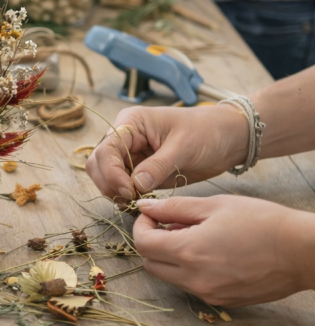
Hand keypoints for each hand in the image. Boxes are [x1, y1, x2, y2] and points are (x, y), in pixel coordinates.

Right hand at [86, 105, 248, 201]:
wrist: (228, 139)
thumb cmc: (208, 132)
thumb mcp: (184, 147)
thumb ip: (157, 166)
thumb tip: (134, 186)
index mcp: (132, 123)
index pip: (106, 149)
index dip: (112, 173)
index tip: (129, 191)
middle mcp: (125, 137)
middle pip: (98, 163)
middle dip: (109, 183)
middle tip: (130, 199)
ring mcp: (131, 154)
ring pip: (105, 175)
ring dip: (114, 191)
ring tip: (134, 202)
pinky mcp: (140, 170)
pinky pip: (121, 184)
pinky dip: (124, 196)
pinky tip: (137, 203)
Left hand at [134, 196, 314, 307]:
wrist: (302, 251)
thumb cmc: (261, 221)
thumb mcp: (214, 205)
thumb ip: (174, 208)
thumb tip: (145, 207)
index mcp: (188, 252)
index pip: (142, 244)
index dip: (141, 226)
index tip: (151, 215)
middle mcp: (195, 279)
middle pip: (150, 264)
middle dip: (152, 243)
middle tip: (171, 224)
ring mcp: (210, 294)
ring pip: (170, 278)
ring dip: (171, 257)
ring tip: (195, 236)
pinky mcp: (224, 302)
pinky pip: (192, 287)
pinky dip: (190, 270)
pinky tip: (211, 253)